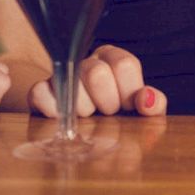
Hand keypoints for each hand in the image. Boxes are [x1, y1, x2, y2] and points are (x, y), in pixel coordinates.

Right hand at [27, 45, 166, 117]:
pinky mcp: (40, 91)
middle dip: (106, 101)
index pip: (124, 64)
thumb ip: (154, 105)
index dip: (128, 91)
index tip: (128, 107)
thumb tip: (147, 99)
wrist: (87, 135)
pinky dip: (53, 111)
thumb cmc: (119, 119)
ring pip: (71, 84)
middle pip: (96, 72)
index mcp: (115, 60)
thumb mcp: (142, 113)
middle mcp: (89, 62)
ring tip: (88, 118)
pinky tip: (65, 120)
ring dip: (82, 109)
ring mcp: (62, 74)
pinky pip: (41, 94)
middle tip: (108, 113)